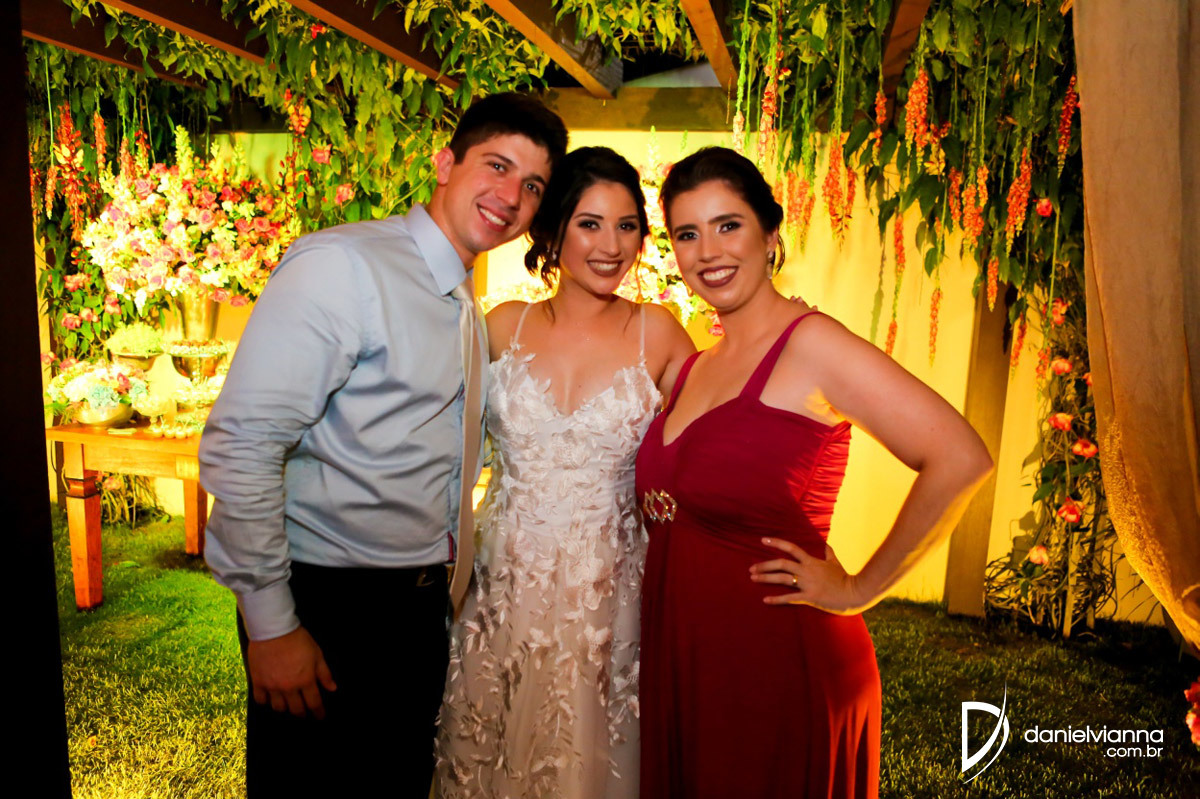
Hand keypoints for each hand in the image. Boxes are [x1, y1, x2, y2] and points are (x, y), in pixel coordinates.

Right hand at [247, 626, 336, 718]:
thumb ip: (324, 674)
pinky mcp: (258, 681)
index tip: (320, 717)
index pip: (314, 703)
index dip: (318, 712)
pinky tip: (270, 699)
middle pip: (296, 709)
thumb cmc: (298, 640)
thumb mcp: (317, 654)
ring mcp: (272, 686)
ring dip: (285, 709)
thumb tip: (332, 689)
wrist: (273, 630)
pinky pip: (261, 700)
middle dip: (302, 713)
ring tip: (288, 705)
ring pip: (278, 707)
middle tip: (304, 713)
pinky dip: (266, 702)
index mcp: (306, 680)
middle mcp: (289, 687)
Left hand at [749, 538, 866, 614]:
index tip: (763, 540)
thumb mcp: (836, 563)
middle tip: (751, 568)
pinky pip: (790, 598)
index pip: (791, 548)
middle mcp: (807, 570)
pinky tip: (765, 600)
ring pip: (782, 578)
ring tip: (753, 578)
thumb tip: (826, 543)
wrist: (854, 592)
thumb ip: (829, 553)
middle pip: (781, 564)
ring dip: (766, 578)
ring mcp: (808, 584)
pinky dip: (777, 599)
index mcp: (811, 561)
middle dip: (765, 565)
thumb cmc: (844, 578)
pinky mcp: (810, 597)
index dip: (776, 543)